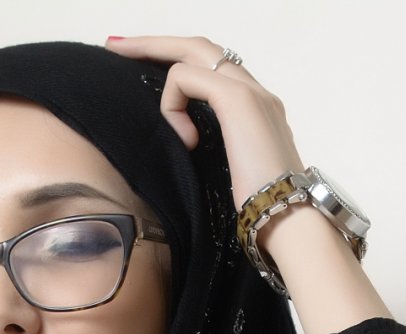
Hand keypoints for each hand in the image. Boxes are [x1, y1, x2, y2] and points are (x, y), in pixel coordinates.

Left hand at [103, 34, 306, 231]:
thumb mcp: (231, 173)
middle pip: (200, 46)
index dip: (176, 60)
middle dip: (155, 43)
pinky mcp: (238, 101)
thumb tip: (183, 150)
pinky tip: (181, 137)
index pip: (213, 67)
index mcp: (256, 108)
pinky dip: (172, 103)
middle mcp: (256, 91)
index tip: (140, 63)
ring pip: (193, 52)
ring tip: (122, 59)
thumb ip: (213, 151)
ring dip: (154, 54)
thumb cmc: (261, 208)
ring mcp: (250, 91)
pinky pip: (187, 78)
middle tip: (116, 45)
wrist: (289, 219)